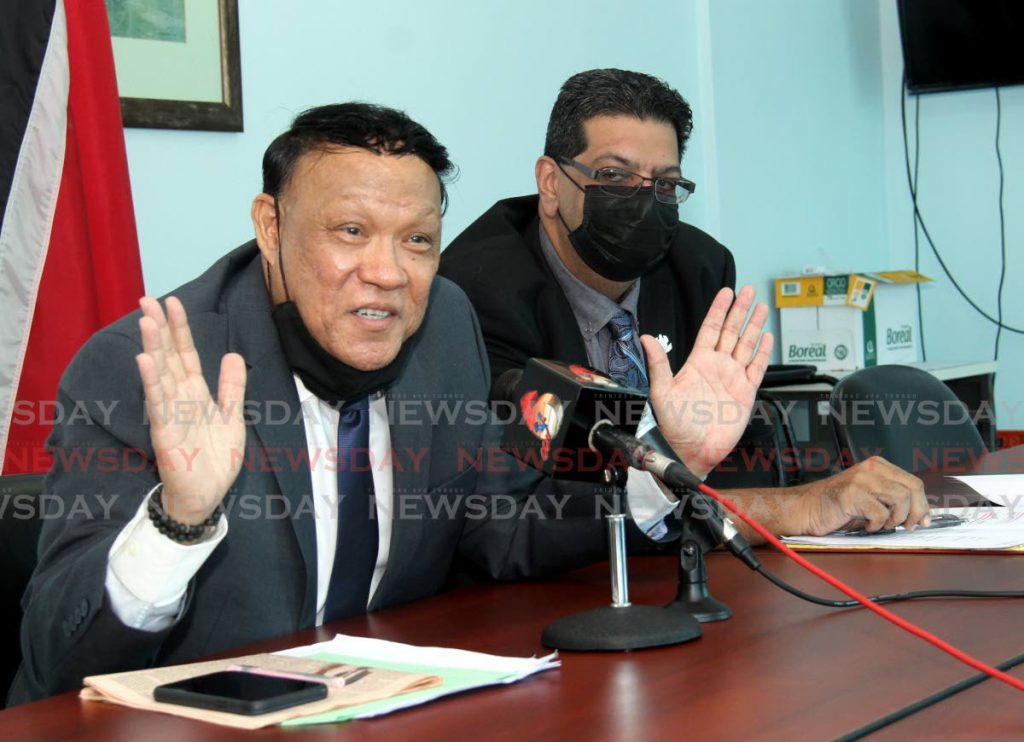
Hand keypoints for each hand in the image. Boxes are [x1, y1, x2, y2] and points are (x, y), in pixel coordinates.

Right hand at [135, 296, 246, 524]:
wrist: (208, 496)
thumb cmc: (216, 459)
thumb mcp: (232, 417)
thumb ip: (232, 387)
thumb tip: (234, 354)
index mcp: (195, 393)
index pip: (186, 355)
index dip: (180, 329)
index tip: (172, 302)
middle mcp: (180, 399)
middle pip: (168, 358)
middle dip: (159, 329)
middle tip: (147, 299)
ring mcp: (170, 414)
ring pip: (160, 375)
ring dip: (152, 347)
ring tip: (145, 320)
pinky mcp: (165, 432)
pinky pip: (158, 404)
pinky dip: (151, 382)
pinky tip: (144, 361)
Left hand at [640, 286, 772, 477]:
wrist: (691, 450)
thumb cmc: (673, 424)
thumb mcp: (662, 391)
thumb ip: (658, 363)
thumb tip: (646, 338)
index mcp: (697, 363)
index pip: (710, 329)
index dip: (719, 310)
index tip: (725, 292)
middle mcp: (717, 367)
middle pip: (731, 332)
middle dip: (740, 311)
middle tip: (747, 290)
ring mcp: (732, 378)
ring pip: (746, 345)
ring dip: (753, 326)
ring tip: (759, 306)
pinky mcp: (745, 393)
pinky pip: (757, 368)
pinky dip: (763, 353)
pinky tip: (767, 337)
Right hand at [787, 457, 930, 534]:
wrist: (806, 509)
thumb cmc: (836, 506)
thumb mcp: (869, 497)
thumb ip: (892, 499)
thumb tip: (921, 514)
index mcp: (877, 466)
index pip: (913, 482)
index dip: (923, 504)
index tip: (924, 520)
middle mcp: (871, 468)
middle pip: (913, 488)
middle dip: (916, 512)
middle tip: (908, 526)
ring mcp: (862, 480)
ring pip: (901, 500)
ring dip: (895, 519)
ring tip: (881, 524)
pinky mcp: (852, 494)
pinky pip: (880, 513)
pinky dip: (876, 525)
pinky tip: (866, 525)